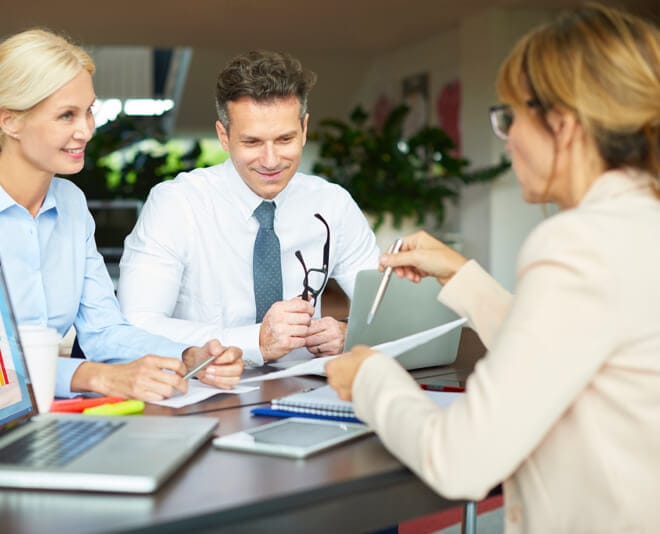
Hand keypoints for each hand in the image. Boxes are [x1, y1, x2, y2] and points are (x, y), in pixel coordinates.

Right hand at [72, 357, 188, 401]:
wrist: (108, 377)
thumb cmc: (128, 370)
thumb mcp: (145, 361)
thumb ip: (161, 365)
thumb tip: (180, 372)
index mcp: (151, 360)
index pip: (176, 364)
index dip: (184, 371)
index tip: (184, 375)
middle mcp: (147, 370)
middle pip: (175, 380)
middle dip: (183, 386)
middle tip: (183, 388)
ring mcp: (142, 383)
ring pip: (168, 391)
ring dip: (171, 393)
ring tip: (168, 392)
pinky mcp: (138, 394)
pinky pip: (158, 398)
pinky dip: (160, 398)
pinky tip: (157, 395)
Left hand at [182, 340, 243, 388]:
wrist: (200, 363)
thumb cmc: (207, 354)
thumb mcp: (208, 346)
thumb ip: (213, 345)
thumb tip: (218, 350)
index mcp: (235, 352)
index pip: (233, 355)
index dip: (222, 359)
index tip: (213, 360)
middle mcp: (238, 363)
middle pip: (237, 369)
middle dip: (221, 371)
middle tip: (209, 369)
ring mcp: (236, 374)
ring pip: (234, 379)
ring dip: (218, 378)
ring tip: (208, 374)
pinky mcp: (230, 382)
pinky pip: (228, 386)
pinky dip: (218, 383)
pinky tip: (212, 378)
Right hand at [259, 297, 314, 360]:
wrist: (260, 342)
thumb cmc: (271, 326)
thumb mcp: (279, 310)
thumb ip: (294, 303)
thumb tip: (309, 297)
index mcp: (279, 308)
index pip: (302, 305)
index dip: (310, 309)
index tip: (310, 312)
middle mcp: (279, 318)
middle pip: (306, 318)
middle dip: (307, 322)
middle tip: (301, 324)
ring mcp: (282, 331)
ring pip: (305, 330)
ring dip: (303, 333)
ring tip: (296, 332)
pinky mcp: (285, 343)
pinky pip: (302, 341)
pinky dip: (300, 341)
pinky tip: (294, 339)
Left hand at [304, 317, 346, 355]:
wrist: (347, 334)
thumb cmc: (333, 328)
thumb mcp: (324, 321)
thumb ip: (312, 324)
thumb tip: (299, 328)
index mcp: (328, 323)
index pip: (308, 330)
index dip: (303, 333)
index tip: (302, 334)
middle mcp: (333, 334)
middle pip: (310, 341)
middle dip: (306, 341)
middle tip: (307, 339)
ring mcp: (334, 344)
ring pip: (313, 349)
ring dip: (311, 347)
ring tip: (315, 343)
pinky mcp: (334, 353)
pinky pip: (318, 355)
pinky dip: (317, 352)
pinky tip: (320, 347)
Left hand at [325, 345, 377, 400]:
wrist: (381, 379)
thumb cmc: (369, 364)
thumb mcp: (359, 350)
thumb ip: (351, 355)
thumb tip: (354, 356)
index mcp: (331, 368)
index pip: (330, 365)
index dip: (340, 363)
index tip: (348, 361)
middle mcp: (334, 383)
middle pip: (336, 378)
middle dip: (344, 375)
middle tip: (357, 370)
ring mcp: (343, 394)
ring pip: (344, 389)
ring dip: (351, 384)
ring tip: (364, 379)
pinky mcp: (353, 402)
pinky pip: (353, 395)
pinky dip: (358, 392)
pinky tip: (368, 386)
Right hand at [380, 231, 467, 284]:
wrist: (458, 274)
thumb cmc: (444, 260)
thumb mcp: (416, 258)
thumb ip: (397, 259)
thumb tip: (383, 259)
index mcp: (417, 238)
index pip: (397, 246)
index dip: (389, 257)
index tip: (383, 267)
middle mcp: (420, 246)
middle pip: (400, 257)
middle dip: (399, 267)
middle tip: (400, 274)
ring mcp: (424, 257)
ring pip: (407, 266)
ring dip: (407, 273)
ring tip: (412, 276)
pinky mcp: (427, 267)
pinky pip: (414, 271)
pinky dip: (414, 276)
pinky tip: (418, 278)